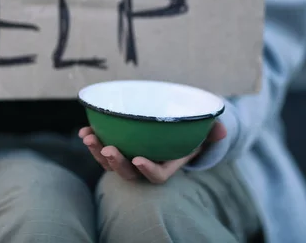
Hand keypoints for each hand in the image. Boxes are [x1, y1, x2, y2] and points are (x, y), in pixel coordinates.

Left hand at [79, 122, 226, 183]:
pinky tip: (85, 131)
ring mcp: (129, 158)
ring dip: (98, 152)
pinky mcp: (118, 147)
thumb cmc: (191, 133)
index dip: (148, 170)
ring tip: (89, 138)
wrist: (175, 130)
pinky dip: (93, 141)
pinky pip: (103, 149)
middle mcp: (146, 165)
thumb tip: (220, 129)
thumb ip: (212, 131)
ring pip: (111, 163)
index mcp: (167, 164)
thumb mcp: (204, 131)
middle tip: (109, 149)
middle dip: (117, 163)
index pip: (157, 176)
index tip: (139, 160)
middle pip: (129, 173)